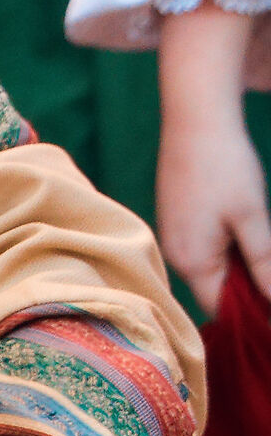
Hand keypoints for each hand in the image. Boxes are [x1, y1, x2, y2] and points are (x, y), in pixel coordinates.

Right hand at [158, 3, 270, 308]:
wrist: (195, 119)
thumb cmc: (225, 167)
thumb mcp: (254, 219)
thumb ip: (265, 267)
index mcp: (193, 260)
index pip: (225, 310)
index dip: (256, 316)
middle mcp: (176, 254)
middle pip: (217, 293)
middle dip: (250, 293)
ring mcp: (174, 235)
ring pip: (213, 270)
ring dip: (242, 270)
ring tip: (266, 251)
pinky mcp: (178, 219)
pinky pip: (205, 250)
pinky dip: (229, 251)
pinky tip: (249, 235)